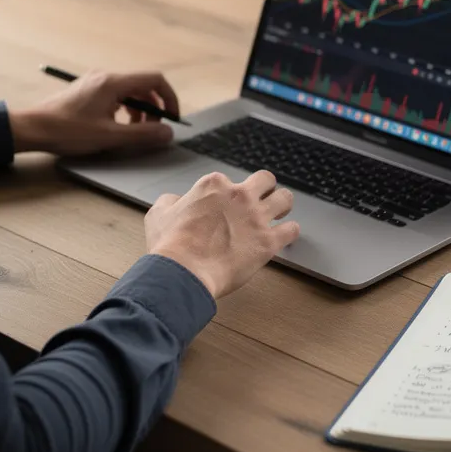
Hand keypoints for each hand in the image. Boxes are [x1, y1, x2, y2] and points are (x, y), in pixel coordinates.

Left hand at [9, 70, 179, 155]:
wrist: (33, 128)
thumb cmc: (67, 131)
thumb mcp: (110, 137)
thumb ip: (142, 134)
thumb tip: (168, 133)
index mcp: (113, 83)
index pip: (155, 80)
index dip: (169, 99)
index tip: (172, 118)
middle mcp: (106, 77)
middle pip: (143, 86)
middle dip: (154, 108)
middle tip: (152, 130)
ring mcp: (95, 83)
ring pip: (129, 92)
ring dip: (139, 111)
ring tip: (133, 131)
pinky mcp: (87, 91)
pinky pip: (116, 95)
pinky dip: (124, 110)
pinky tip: (115, 126)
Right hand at [144, 171, 300, 298]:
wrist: (183, 272)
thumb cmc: (170, 246)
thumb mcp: (158, 214)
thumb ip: (171, 201)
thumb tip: (176, 200)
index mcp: (214, 186)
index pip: (228, 181)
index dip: (227, 195)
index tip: (224, 207)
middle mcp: (239, 195)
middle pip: (265, 179)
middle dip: (264, 189)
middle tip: (261, 201)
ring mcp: (256, 217)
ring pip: (285, 199)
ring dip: (282, 205)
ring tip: (279, 214)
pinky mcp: (268, 242)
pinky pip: (292, 230)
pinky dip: (290, 232)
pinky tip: (284, 236)